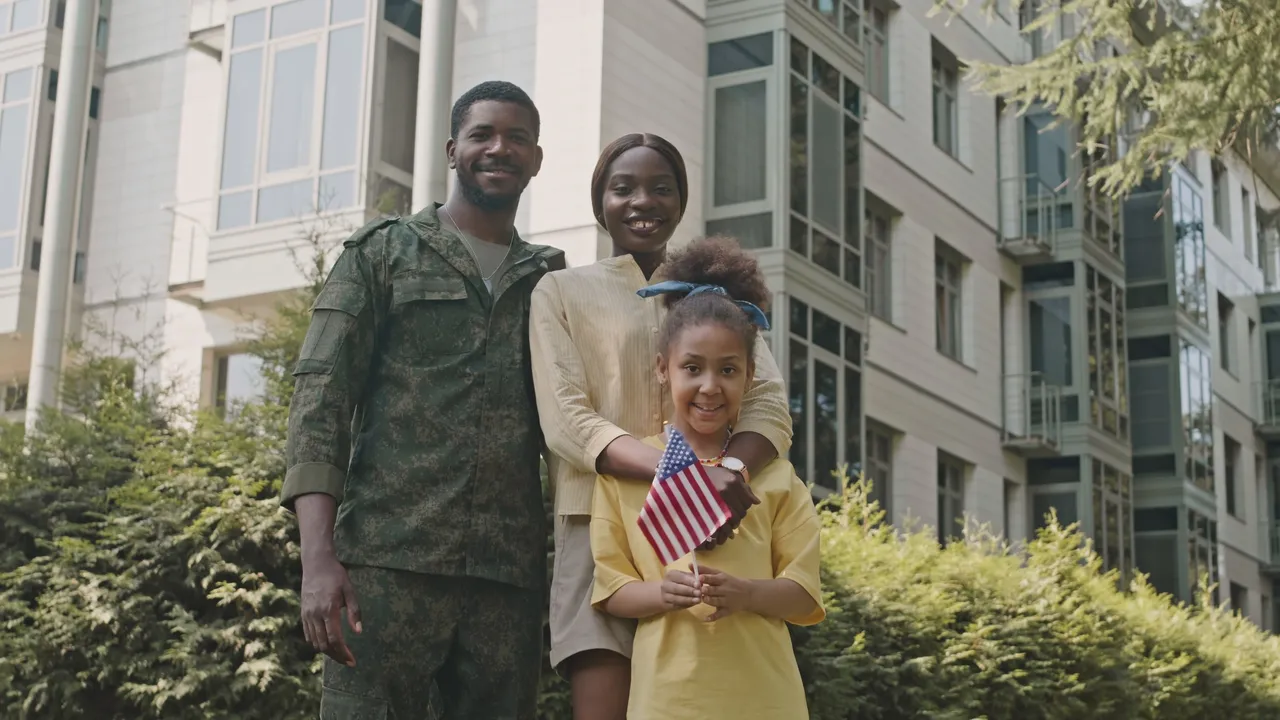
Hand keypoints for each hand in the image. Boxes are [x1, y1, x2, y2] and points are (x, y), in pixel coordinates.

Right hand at [301, 552, 361, 666]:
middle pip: (324, 645)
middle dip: (336, 656)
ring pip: (315, 642)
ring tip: (340, 654)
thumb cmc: (336, 576)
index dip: (343, 653)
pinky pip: (308, 635)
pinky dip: (317, 643)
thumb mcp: (350, 591)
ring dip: (327, 651)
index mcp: (329, 609)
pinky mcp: (303, 614)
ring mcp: (307, 615)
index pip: (334, 639)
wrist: (316, 564)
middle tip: (348, 661)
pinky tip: (327, 645)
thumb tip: (358, 632)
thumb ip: (355, 612)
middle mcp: (315, 615)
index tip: (352, 661)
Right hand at [659, 569, 701, 611]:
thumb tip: (701, 580)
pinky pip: (676, 606)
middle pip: (677, 588)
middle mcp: (665, 585)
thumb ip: (693, 578)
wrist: (666, 593)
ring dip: (688, 600)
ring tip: (698, 600)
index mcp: (670, 575)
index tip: (699, 584)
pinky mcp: (666, 605)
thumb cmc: (680, 583)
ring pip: (676, 598)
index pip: (680, 577)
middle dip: (689, 591)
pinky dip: (686, 605)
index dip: (690, 581)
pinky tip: (693, 604)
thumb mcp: (685, 577)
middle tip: (699, 593)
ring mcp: (664, 596)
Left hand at [695, 564, 754, 621]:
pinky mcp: (727, 610)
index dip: (706, 578)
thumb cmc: (729, 582)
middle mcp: (724, 590)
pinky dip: (713, 617)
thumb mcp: (719, 574)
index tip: (699, 578)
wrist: (748, 593)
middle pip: (715, 590)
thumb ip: (704, 570)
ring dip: (710, 601)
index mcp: (722, 579)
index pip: (713, 578)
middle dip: (707, 590)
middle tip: (700, 590)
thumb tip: (689, 565)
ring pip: (717, 601)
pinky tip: (705, 618)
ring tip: (702, 600)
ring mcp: (726, 601)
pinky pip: (720, 614)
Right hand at [700, 465, 757, 549]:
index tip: (738, 506)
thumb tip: (756, 502)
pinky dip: (724, 530)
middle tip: (731, 514)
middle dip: (738, 515)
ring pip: (733, 520)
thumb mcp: (728, 476)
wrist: (687, 476)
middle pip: (741, 512)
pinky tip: (722, 528)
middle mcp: (726, 491)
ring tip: (726, 520)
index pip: (747, 502)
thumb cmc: (710, 475)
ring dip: (732, 523)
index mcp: (732, 482)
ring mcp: (716, 502)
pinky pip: (722, 525)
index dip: (745, 506)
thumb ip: (744, 488)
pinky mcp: (707, 512)